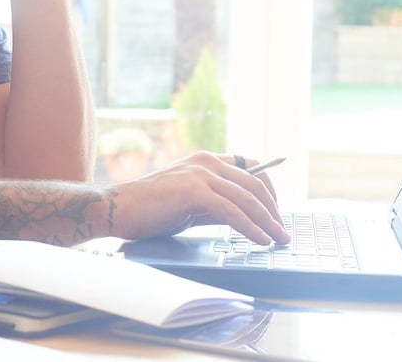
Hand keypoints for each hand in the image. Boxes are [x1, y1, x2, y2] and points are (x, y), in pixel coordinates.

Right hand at [109, 151, 290, 244]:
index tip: (275, 212)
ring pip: (247, 197)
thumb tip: (244, 219)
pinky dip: (249, 227)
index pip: (250, 168)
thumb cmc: (149, 209)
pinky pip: (231, 211)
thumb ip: (216, 205)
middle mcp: (206, 162)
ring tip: (278, 239)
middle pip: (254, 183)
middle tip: (283, 231)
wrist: (118, 209)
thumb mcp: (189, 204)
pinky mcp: (193, 191)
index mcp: (205, 160)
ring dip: (267, 221)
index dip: (268, 190)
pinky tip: (259, 239)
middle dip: (273, 210)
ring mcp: (200, 174)